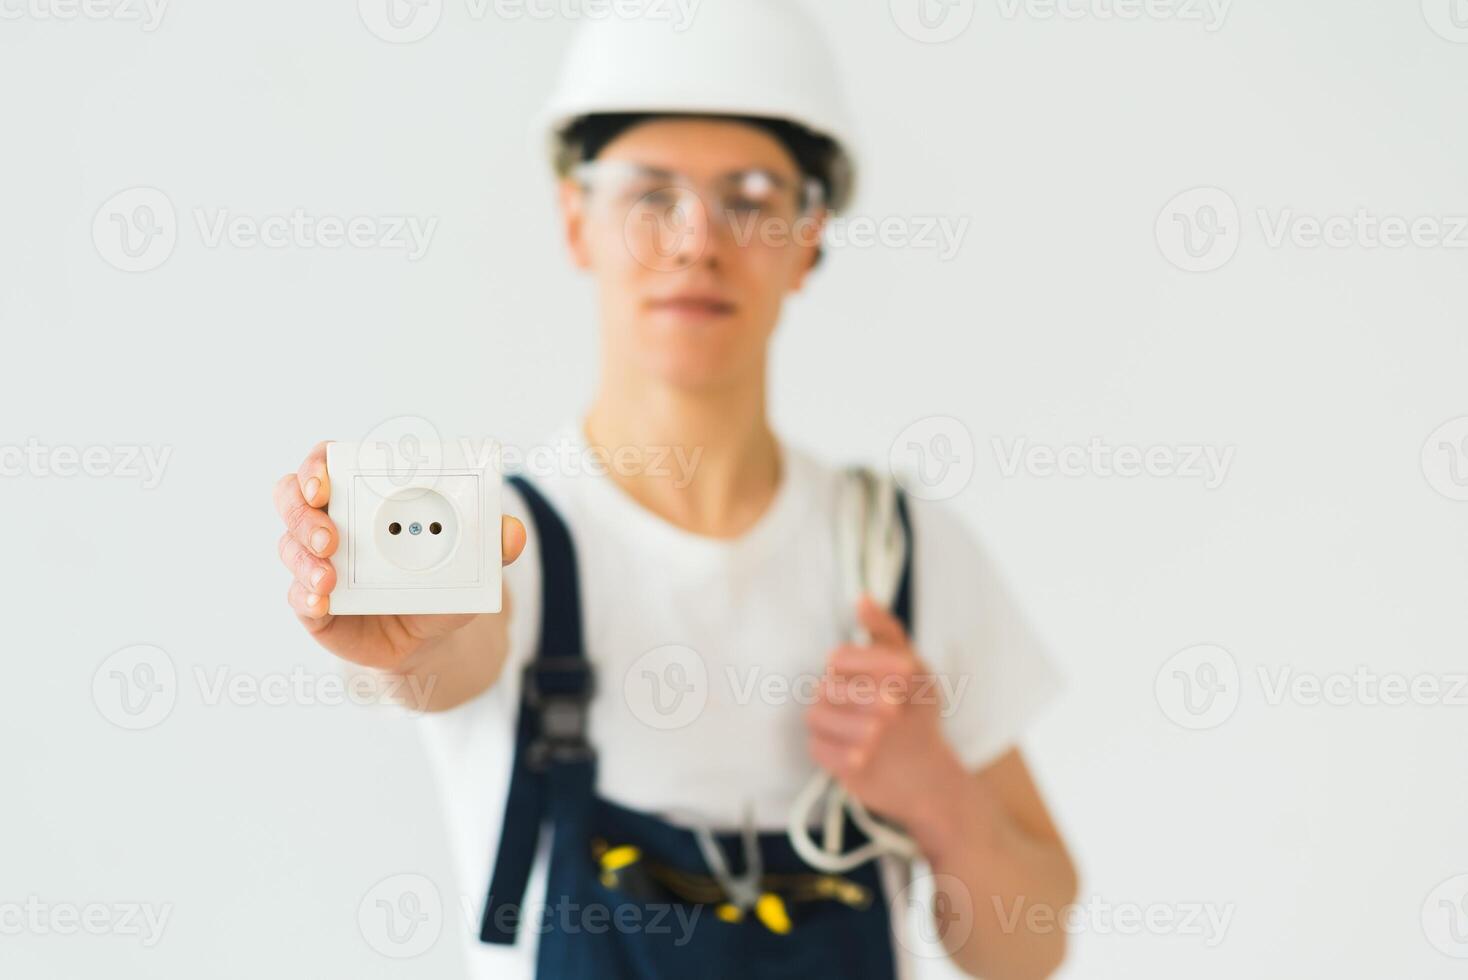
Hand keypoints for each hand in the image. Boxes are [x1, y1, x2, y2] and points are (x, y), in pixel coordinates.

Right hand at [273, 441, 525, 670]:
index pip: (326, 465)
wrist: (427, 641)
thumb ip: (491, 545)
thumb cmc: (438, 586)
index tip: (326, 479)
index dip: (318, 465)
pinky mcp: (313, 604)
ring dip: (304, 557)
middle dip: (303, 510)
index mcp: (364, 498)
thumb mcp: (468, 564)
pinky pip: (296, 595)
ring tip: (330, 575)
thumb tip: (513, 532)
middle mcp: (331, 523)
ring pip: (289, 546)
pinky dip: (304, 594)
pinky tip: (321, 599)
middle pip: (293, 499)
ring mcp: (316, 563)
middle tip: (328, 533)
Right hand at [804, 595, 968, 836]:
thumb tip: (861, 598)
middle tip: (895, 707)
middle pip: (828, 687)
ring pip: (817, 718)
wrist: (924, 766)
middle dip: (861, 695)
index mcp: (848, 668)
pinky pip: (818, 751)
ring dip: (851, 724)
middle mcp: (831, 693)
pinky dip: (840, 753)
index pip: (841, 656)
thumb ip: (886, 632)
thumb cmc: (916, 709)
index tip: (907, 672)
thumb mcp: (913, 666)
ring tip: (881, 734)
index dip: (870, 663)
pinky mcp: (826, 756)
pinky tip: (865, 758)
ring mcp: (826, 725)